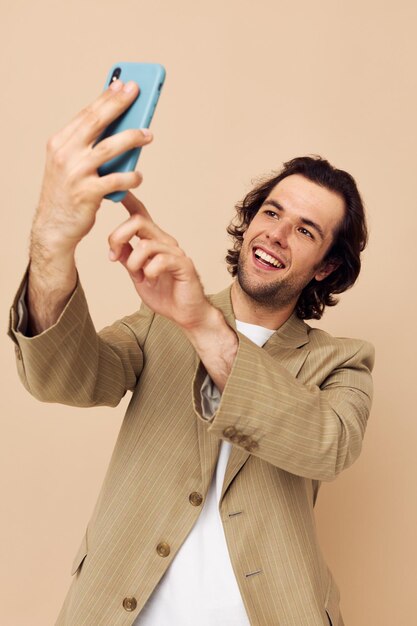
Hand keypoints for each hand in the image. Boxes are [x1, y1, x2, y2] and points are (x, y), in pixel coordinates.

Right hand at [26, 80, 152, 334]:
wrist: (53, 227)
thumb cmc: (68, 194)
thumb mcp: (71, 165)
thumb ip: (89, 148)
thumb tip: (121, 128)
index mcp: (60, 143)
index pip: (86, 114)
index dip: (106, 98)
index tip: (124, 84)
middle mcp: (65, 154)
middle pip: (97, 122)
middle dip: (119, 104)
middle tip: (139, 92)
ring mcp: (75, 173)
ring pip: (109, 148)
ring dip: (132, 138)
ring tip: (148, 134)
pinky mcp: (86, 193)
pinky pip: (116, 180)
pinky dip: (130, 177)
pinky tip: (139, 176)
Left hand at [108, 192, 212, 329]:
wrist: (186, 314)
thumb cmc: (165, 295)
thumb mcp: (138, 276)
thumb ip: (129, 259)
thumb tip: (116, 245)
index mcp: (153, 241)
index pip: (140, 214)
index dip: (128, 200)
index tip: (115, 192)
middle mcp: (165, 242)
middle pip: (138, 221)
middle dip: (118, 236)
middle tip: (113, 256)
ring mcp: (175, 252)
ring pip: (145, 244)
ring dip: (133, 263)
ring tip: (139, 276)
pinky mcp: (183, 265)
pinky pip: (160, 260)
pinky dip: (149, 272)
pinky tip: (151, 280)